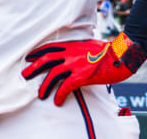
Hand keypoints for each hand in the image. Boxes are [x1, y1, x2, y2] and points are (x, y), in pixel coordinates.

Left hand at [22, 32, 146, 105]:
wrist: (122, 54)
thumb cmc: (108, 51)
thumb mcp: (89, 45)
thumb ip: (78, 50)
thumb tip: (74, 55)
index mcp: (72, 45)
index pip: (50, 48)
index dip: (38, 52)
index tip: (29, 57)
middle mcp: (71, 54)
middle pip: (46, 59)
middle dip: (34, 67)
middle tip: (25, 74)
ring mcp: (76, 64)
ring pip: (53, 75)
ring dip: (45, 85)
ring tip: (40, 94)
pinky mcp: (82, 76)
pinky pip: (66, 87)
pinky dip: (59, 94)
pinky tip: (57, 101)